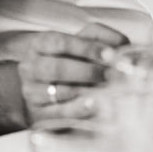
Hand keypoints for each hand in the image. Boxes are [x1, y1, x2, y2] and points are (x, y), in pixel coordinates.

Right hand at [8, 23, 129, 123]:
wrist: (43, 86)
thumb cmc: (65, 60)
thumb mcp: (78, 42)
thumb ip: (99, 37)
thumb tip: (121, 44)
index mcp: (40, 44)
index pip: (60, 42)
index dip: (86, 48)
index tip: (109, 54)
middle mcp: (31, 66)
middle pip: (57, 68)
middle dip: (88, 72)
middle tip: (111, 75)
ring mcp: (32, 91)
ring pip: (58, 92)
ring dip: (86, 91)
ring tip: (107, 89)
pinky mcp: (38, 114)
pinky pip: (60, 113)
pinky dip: (79, 109)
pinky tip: (94, 104)